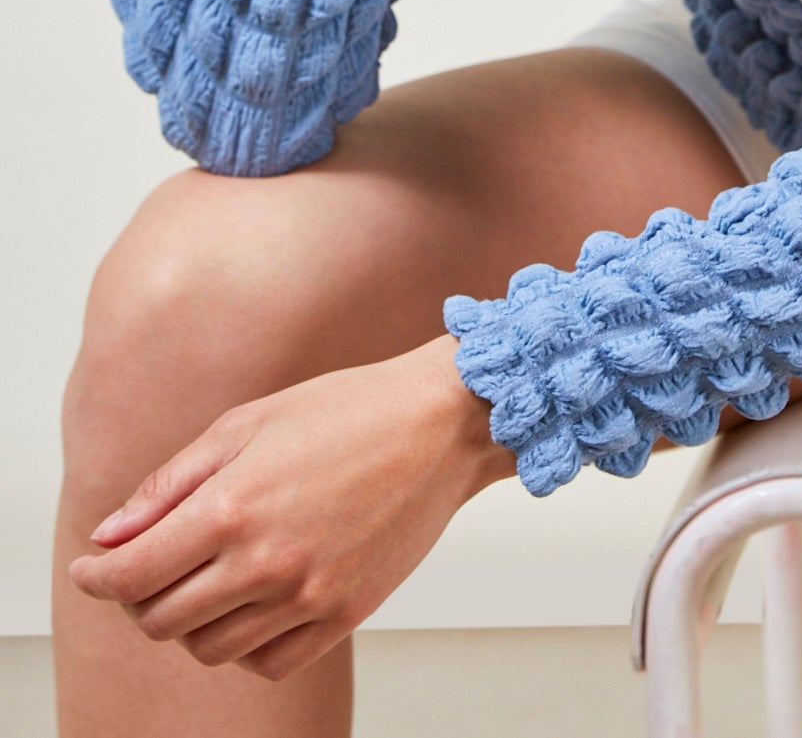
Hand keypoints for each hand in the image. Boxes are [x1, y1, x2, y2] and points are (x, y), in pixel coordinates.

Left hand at [68, 337, 510, 682]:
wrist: (440, 424)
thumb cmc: (344, 408)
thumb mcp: (247, 422)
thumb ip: (171, 483)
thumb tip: (111, 537)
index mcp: (233, 506)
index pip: (133, 575)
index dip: (98, 576)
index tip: (91, 567)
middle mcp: (265, 562)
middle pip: (162, 620)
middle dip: (138, 597)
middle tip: (147, 565)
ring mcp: (307, 596)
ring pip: (210, 648)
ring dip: (189, 621)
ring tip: (204, 577)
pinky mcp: (343, 615)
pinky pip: (267, 661)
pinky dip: (244, 643)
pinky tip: (251, 600)